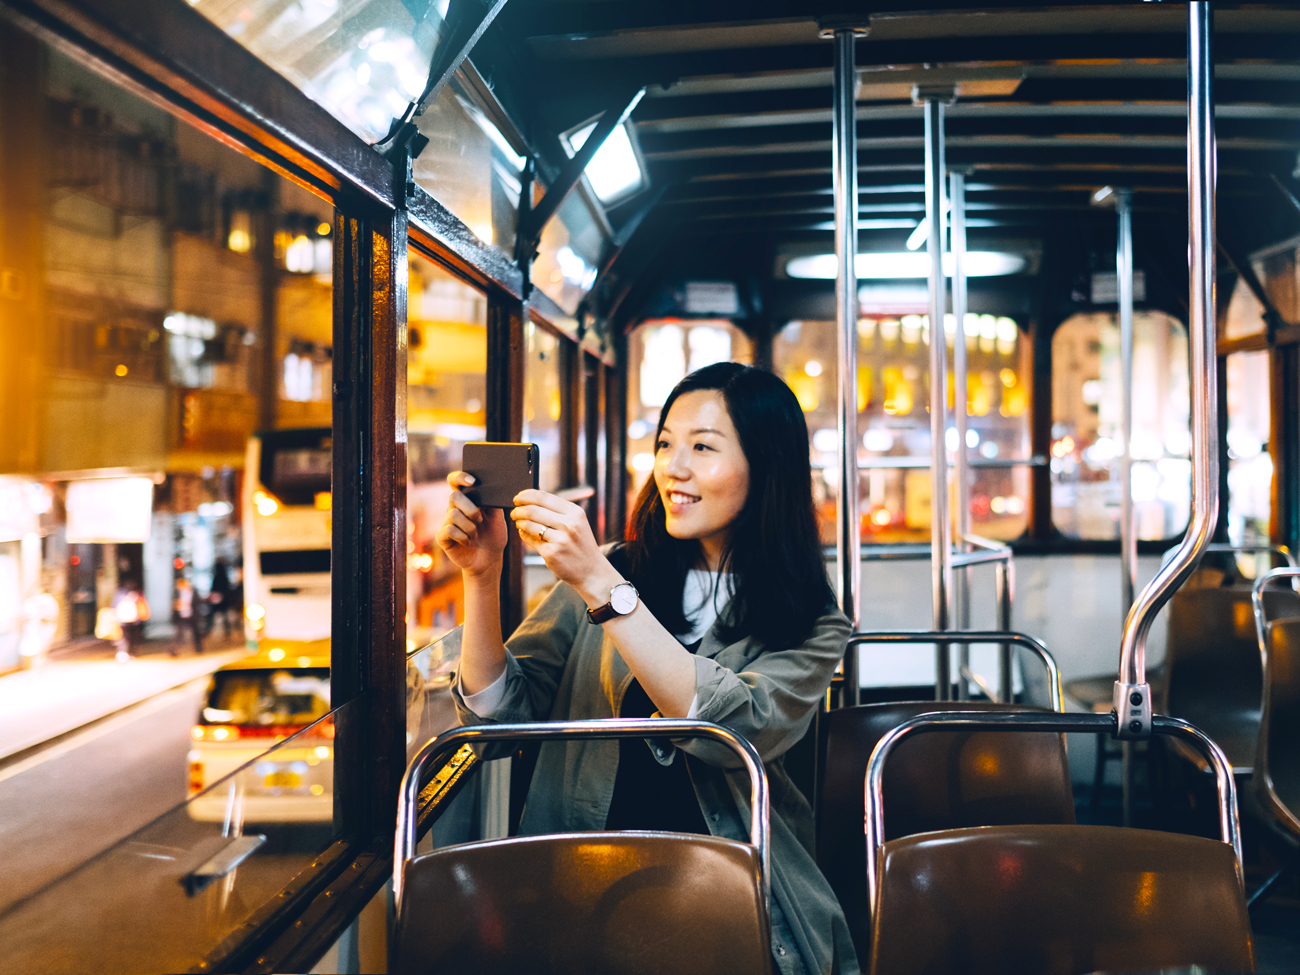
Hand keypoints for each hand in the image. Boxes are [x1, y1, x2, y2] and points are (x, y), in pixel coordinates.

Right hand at [436, 472, 507, 578]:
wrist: (490, 559)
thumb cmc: (493, 535)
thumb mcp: (498, 516)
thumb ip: (493, 501)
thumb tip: (492, 485)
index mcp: (467, 500)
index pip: (455, 481)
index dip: (460, 477)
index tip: (472, 481)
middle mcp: (454, 508)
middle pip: (453, 497)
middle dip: (470, 509)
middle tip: (480, 520)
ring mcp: (447, 522)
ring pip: (453, 514)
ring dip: (470, 526)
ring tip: (476, 535)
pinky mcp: (443, 537)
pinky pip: (449, 530)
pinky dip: (463, 536)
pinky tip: (468, 541)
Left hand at [510, 489, 620, 603]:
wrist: (592, 571)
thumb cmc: (581, 546)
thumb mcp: (577, 523)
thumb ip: (558, 511)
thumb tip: (532, 502)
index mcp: (575, 512)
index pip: (544, 497)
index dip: (526, 495)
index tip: (518, 497)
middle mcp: (569, 524)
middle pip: (533, 510)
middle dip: (519, 510)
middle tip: (514, 511)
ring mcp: (560, 540)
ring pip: (529, 525)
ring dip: (519, 522)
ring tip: (518, 522)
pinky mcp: (551, 553)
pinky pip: (530, 540)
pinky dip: (523, 535)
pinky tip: (524, 533)